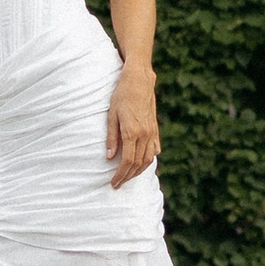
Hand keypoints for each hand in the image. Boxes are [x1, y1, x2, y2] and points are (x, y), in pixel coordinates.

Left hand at [107, 63, 160, 187]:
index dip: (120, 175)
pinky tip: (142, 163)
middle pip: (138, 163)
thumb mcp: (111, 115)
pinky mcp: (155, 129)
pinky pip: (154, 150)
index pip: (127, 161)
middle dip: (128, 176)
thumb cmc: (121, 96)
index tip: (113, 183)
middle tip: (118, 184)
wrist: (139, 81)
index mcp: (132, 132)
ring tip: (128, 176)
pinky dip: (148, 160)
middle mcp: (144, 135)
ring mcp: (152, 132)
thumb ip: (111, 137)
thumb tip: (109, 157)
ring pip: (148, 159)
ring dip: (138, 171)